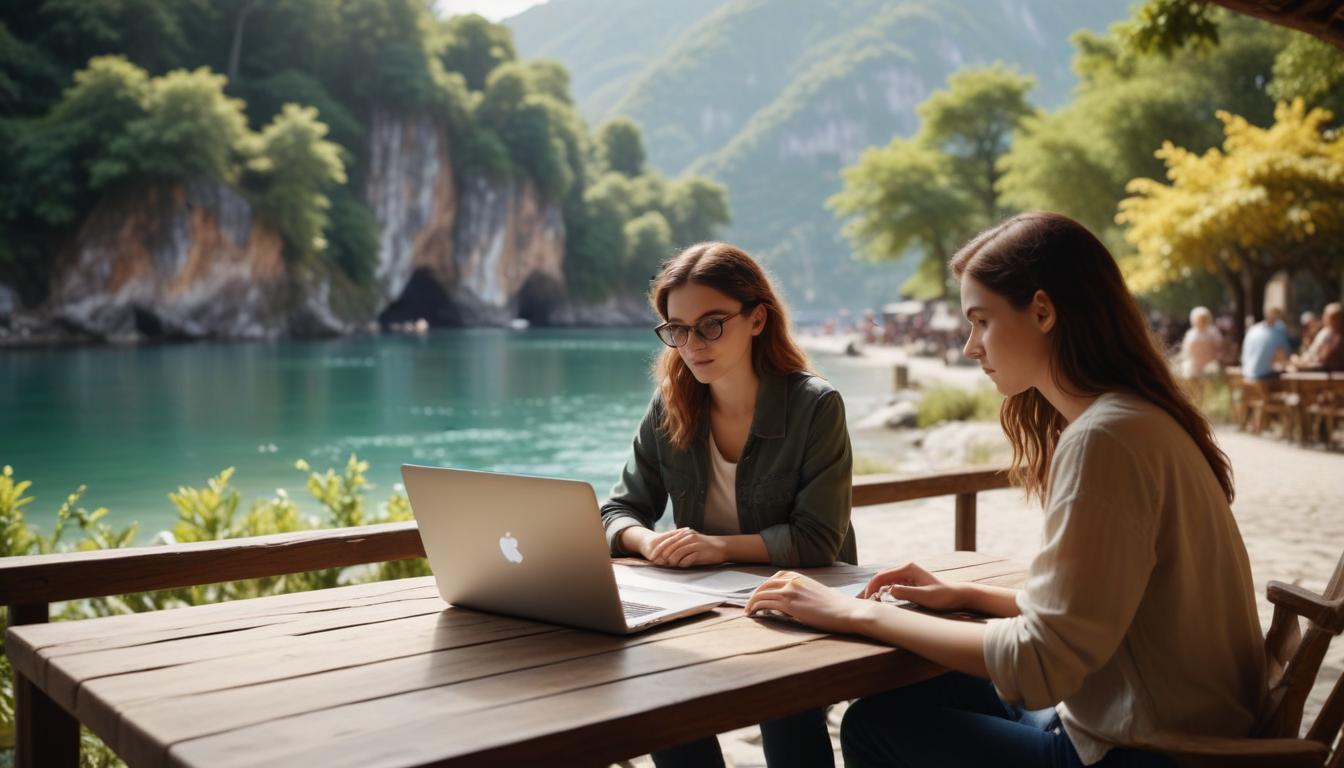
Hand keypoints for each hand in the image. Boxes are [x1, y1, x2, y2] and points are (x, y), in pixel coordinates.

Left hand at [643, 527, 726, 567]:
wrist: (721, 547)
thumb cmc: (704, 546)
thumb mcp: (691, 541)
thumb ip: (680, 544)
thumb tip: (666, 553)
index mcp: (685, 534)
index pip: (668, 541)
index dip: (659, 549)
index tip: (653, 557)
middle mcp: (688, 537)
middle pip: (671, 546)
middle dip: (664, 555)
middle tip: (659, 562)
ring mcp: (694, 544)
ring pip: (678, 552)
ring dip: (673, 560)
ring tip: (670, 564)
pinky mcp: (700, 551)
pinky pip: (688, 558)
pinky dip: (683, 562)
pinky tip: (682, 565)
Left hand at [745, 571, 868, 633]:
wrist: (846, 611)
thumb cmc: (836, 607)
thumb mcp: (817, 594)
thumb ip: (804, 594)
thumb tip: (797, 603)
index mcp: (800, 576)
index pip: (776, 577)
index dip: (765, 586)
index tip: (761, 595)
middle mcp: (793, 580)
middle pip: (766, 584)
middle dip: (755, 593)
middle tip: (749, 604)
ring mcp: (790, 590)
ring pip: (762, 593)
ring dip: (752, 602)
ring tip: (748, 611)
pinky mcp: (789, 603)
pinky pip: (764, 602)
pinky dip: (755, 607)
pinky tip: (752, 613)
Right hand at [858, 562, 965, 611]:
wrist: (956, 595)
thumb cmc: (942, 596)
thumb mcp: (924, 596)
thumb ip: (906, 592)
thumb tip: (888, 590)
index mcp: (908, 568)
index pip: (882, 576)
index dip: (872, 587)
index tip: (866, 599)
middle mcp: (906, 568)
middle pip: (881, 576)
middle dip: (870, 588)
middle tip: (863, 601)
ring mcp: (907, 574)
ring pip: (884, 580)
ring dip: (875, 589)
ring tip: (868, 601)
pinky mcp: (908, 580)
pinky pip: (891, 584)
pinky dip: (882, 591)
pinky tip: (879, 599)